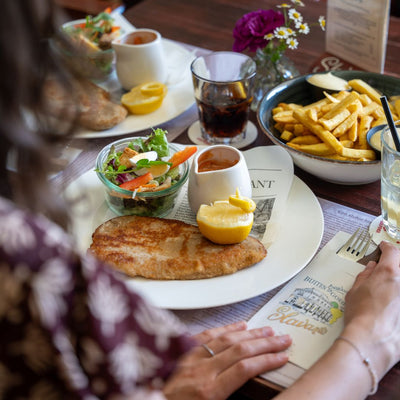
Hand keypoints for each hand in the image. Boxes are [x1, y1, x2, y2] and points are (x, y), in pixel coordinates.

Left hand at [163, 321, 291, 399]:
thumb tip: (244, 380)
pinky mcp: (183, 350)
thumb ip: (226, 397)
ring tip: (267, 330)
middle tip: (283, 338)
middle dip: (265, 343)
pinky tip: (239, 325)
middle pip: (240, 350)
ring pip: (226, 339)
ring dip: (250, 333)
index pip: (245, 369)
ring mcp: (192, 358)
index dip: (267, 360)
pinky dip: (226, 328)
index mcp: (209, 392)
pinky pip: (207, 335)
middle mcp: (202, 370)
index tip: (282, 356)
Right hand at [343, 241, 399, 376]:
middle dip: (396, 262)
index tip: (384, 247)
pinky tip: (392, 304)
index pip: (392, 251)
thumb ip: (365, 276)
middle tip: (388, 267)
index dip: (387, 247)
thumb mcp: (355, 291)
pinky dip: (397, 298)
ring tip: (388, 288)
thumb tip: (371, 268)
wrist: (373, 340)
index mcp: (389, 272)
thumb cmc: (361, 315)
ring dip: (397, 281)